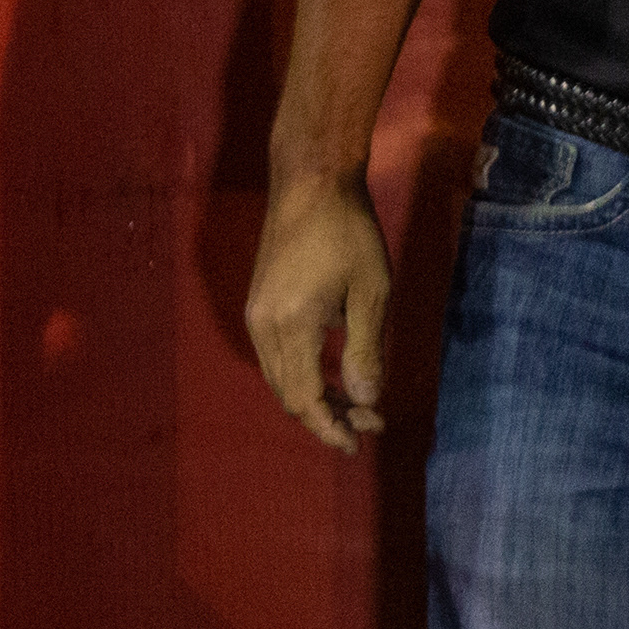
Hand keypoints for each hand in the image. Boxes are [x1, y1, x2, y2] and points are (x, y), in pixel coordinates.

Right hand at [243, 180, 393, 453]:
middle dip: (327, 416)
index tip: (358, 444)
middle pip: (289, 393)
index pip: (304, 398)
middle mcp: (263, 327)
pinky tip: (333, 374)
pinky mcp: (259, 305)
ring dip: (315, 397)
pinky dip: (304, 374)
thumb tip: (365, 400)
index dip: (330, 427)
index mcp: (290, 327)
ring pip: (281, 377)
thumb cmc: (349, 233)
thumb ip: (366, 349)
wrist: (310, 184)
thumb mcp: (371, 291)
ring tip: (357, 405)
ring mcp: (256, 315)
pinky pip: (278, 357)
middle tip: (370, 423)